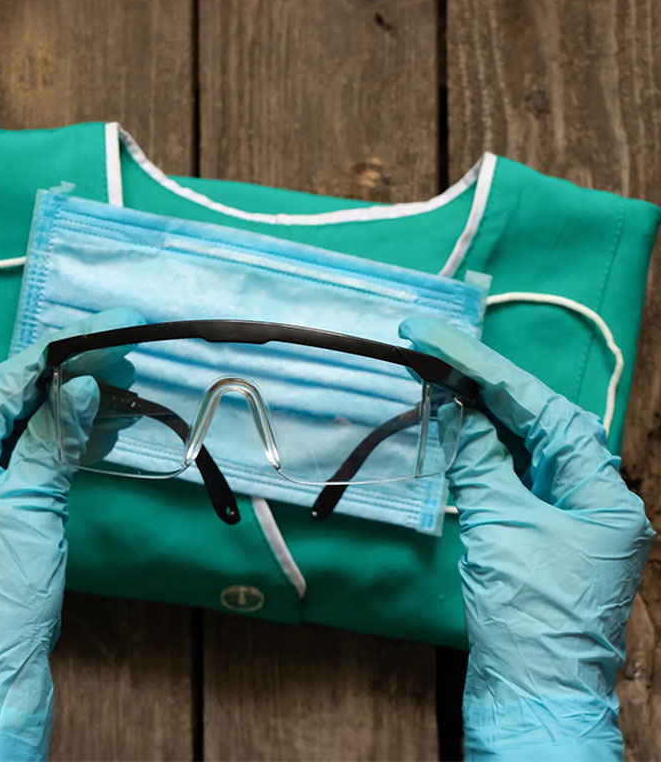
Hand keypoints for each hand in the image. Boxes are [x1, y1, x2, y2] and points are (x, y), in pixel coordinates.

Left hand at [0, 308, 141, 761]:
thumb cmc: (0, 590)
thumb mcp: (30, 507)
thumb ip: (54, 441)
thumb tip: (80, 383)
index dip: (41, 361)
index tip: (86, 334)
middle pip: (2, 406)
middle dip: (56, 378)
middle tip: (107, 353)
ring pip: (19, 431)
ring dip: (65, 409)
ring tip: (114, 384)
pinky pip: (28, 460)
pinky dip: (62, 442)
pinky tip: (97, 424)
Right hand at [400, 317, 653, 760]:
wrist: (532, 697)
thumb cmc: (528, 616)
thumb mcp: (501, 527)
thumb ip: (480, 461)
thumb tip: (454, 409)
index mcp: (601, 490)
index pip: (541, 409)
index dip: (487, 369)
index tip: (440, 339)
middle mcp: (592, 494)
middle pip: (537, 419)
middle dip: (485, 382)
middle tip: (435, 347)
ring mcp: (567, 513)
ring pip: (524, 443)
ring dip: (480, 412)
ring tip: (438, 376)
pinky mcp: (540, 530)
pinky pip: (512, 474)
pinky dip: (481, 450)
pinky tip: (454, 426)